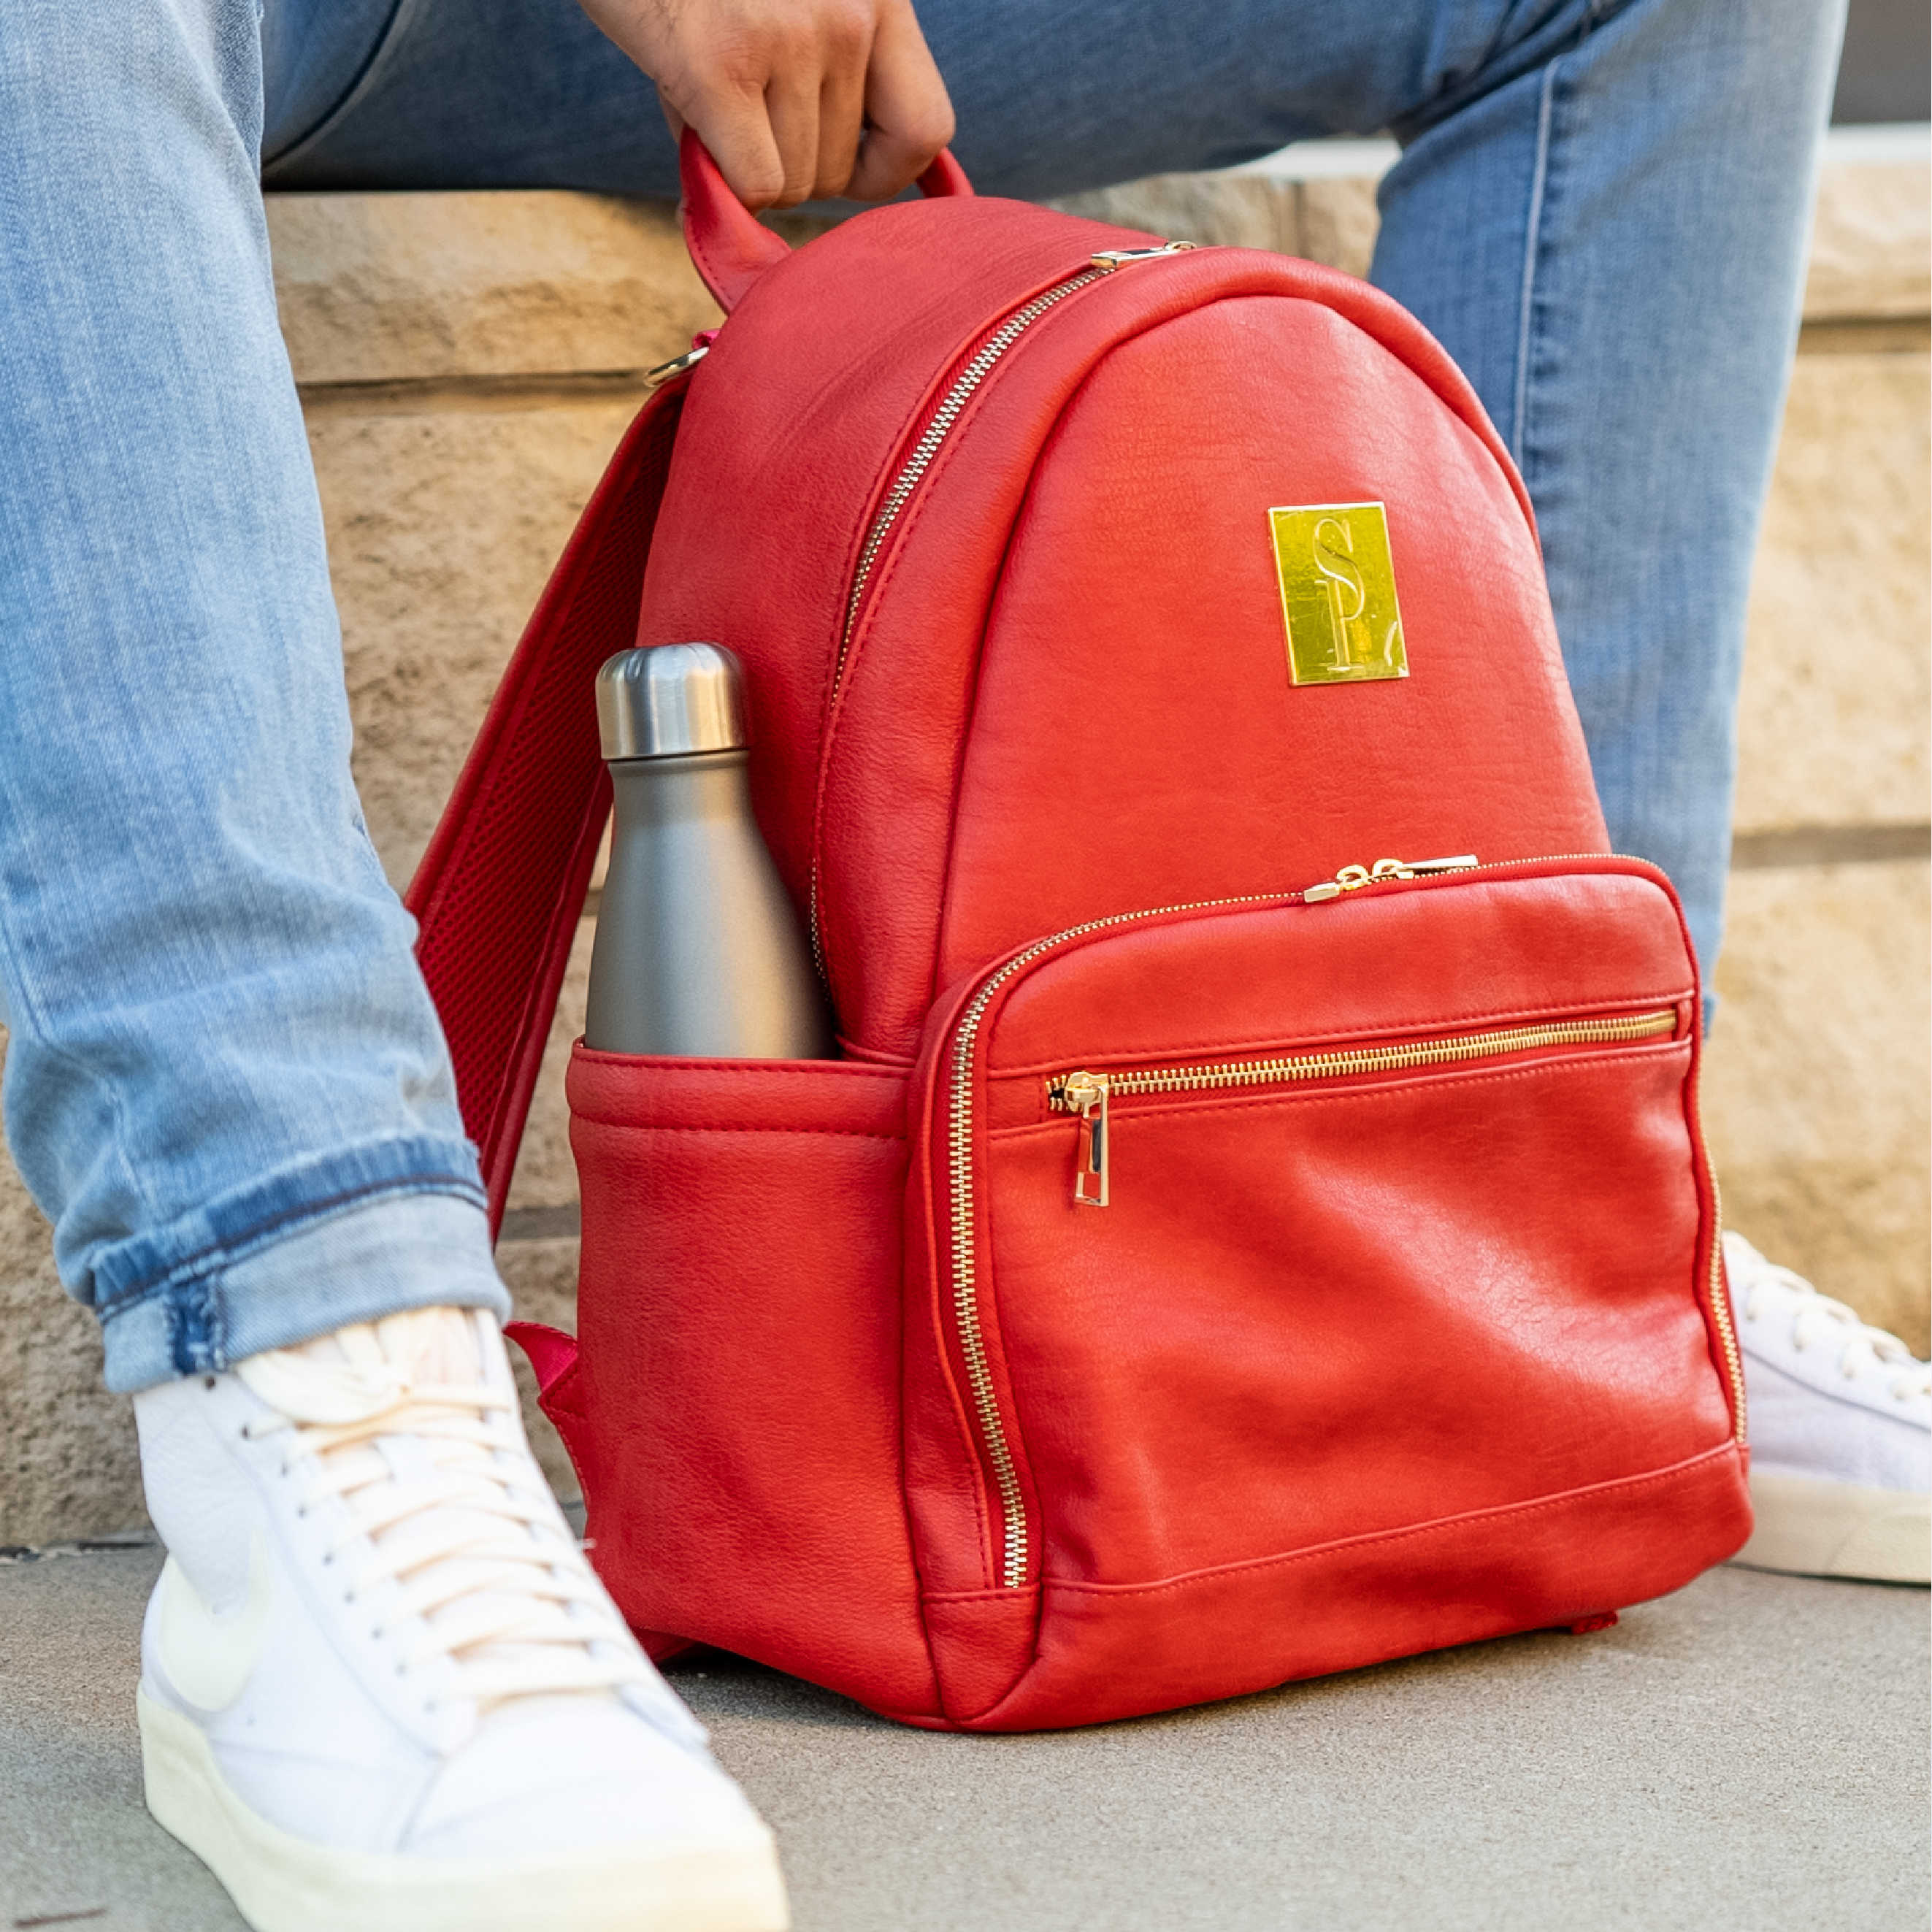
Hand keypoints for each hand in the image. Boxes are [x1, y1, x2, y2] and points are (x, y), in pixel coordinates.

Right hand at [579, 0, 955, 209]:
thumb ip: (832, 88)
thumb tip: (814, 198)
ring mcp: (792, 36)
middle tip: (741, 105)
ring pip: (793, 185)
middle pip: (843, 173)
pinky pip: (754, 185)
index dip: (882, 173)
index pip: (927, 130)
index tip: (841, 165)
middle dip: (788, 165)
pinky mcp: (723, 66)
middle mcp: (851, 11)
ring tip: (709, 86)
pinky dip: (723, 182)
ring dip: (745, 165)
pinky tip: (695, 123)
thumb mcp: (799, 11)